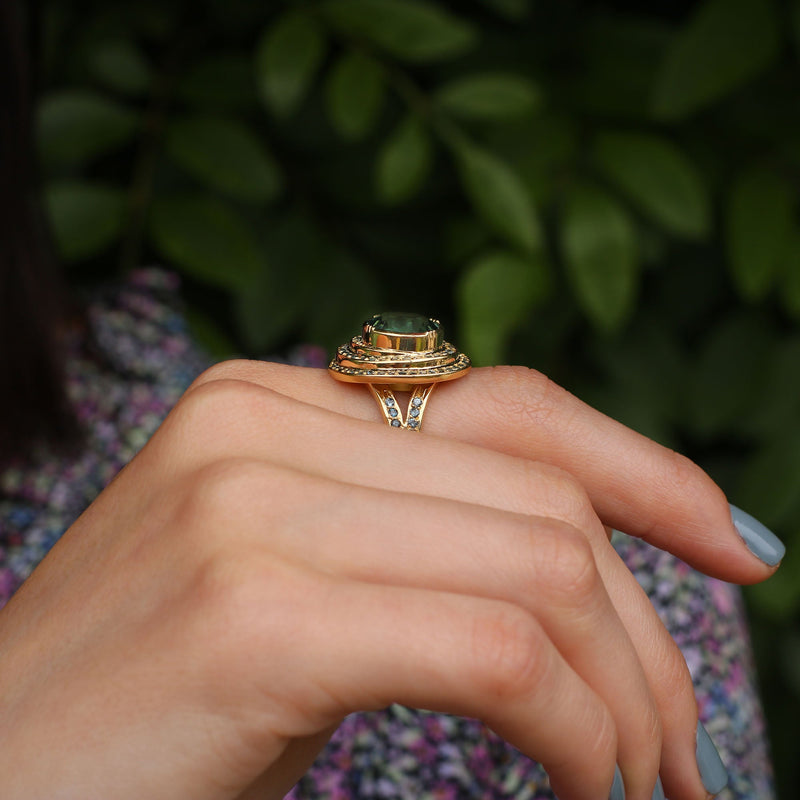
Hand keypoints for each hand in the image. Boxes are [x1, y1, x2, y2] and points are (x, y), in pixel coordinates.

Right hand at [0, 362, 774, 799]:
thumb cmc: (151, 701)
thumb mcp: (293, 581)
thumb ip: (408, 529)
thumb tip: (571, 549)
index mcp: (271, 403)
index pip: (508, 405)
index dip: (642, 468)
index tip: (735, 541)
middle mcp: (261, 423)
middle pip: (543, 493)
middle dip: (646, 626)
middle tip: (679, 747)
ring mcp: (250, 504)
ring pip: (542, 564)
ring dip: (622, 690)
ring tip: (634, 781)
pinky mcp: (252, 612)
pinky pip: (495, 647)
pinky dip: (572, 726)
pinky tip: (576, 784)